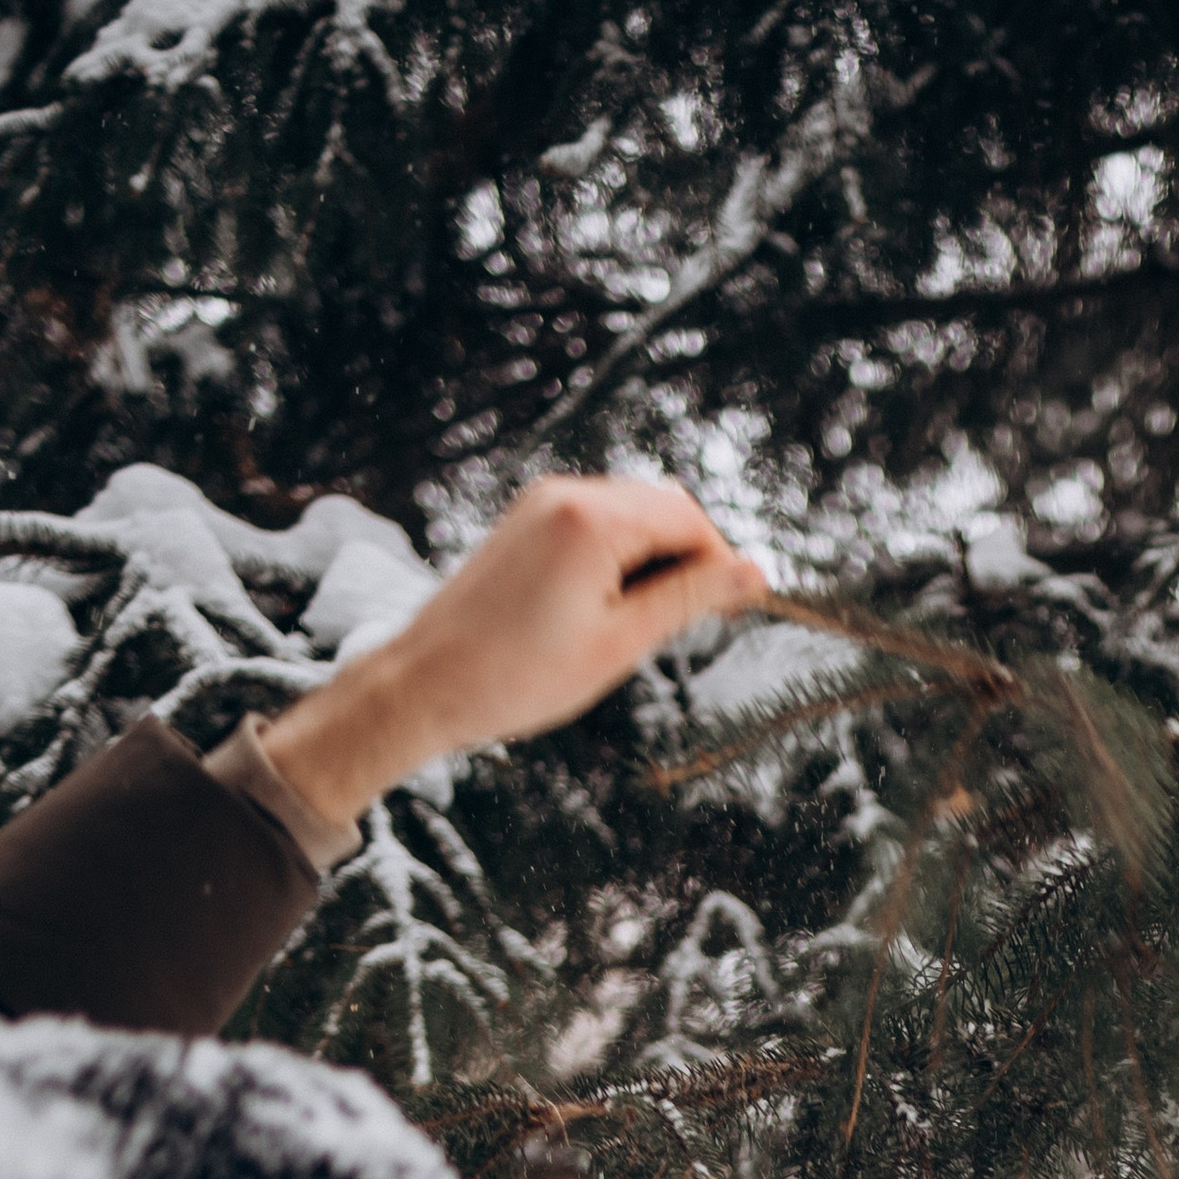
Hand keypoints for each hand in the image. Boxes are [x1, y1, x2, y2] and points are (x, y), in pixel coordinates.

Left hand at [260, 475, 765, 822]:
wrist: (425, 684)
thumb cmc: (517, 676)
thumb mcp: (620, 643)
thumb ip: (690, 599)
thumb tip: (754, 574)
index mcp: (591, 521)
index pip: (688, 518)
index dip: (722, 561)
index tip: (737, 607)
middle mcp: (564, 495)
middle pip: (661, 506)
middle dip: (689, 557)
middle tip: (696, 620)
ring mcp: (540, 502)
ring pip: (630, 512)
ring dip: (654, 557)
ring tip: (642, 622)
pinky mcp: (525, 520)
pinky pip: (594, 521)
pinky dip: (618, 555)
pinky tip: (607, 607)